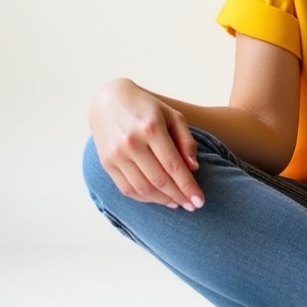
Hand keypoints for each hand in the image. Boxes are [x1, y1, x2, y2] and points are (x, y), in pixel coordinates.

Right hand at [88, 78, 203, 210]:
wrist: (109, 100)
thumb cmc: (147, 107)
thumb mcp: (172, 115)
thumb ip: (185, 140)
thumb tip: (193, 167)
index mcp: (151, 128)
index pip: (173, 165)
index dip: (188, 186)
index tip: (200, 200)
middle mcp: (132, 143)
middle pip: (159, 180)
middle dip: (179, 196)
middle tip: (192, 206)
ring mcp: (116, 154)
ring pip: (143, 188)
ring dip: (163, 201)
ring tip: (178, 203)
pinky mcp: (107, 163)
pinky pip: (127, 189)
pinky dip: (144, 198)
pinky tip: (159, 199)